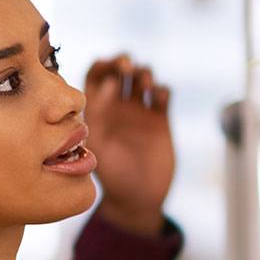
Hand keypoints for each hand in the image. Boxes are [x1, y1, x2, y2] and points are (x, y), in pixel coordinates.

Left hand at [83, 55, 174, 236]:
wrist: (136, 197)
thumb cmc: (110, 173)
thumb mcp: (98, 143)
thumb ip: (100, 112)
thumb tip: (109, 82)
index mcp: (97, 108)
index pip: (96, 74)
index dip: (102, 65)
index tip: (107, 67)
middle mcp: (117, 105)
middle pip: (121, 70)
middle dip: (123, 62)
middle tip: (126, 68)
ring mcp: (139, 111)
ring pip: (143, 77)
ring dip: (144, 72)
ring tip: (144, 84)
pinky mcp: (160, 120)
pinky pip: (162, 95)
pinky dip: (161, 89)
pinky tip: (158, 97)